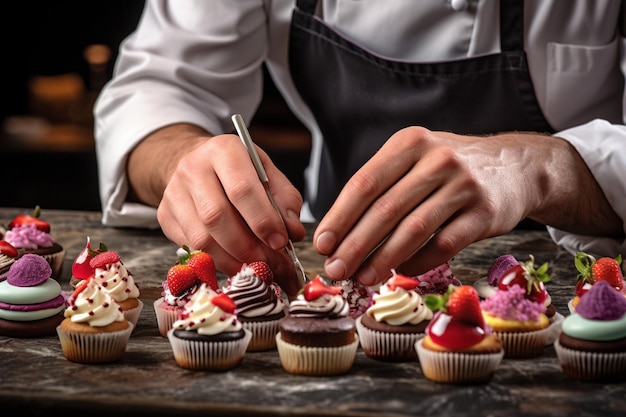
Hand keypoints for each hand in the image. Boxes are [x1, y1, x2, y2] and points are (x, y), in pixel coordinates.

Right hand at [128, 123, 305, 294]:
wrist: (198, 164)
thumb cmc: (238, 171)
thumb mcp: (267, 174)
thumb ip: (285, 201)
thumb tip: (293, 232)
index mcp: (224, 150)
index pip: (241, 189)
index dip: (263, 220)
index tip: (281, 242)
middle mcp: (193, 168)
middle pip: (217, 217)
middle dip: (249, 247)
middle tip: (273, 264)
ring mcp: (174, 193)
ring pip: (202, 238)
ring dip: (234, 261)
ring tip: (258, 269)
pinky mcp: (165, 216)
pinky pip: (192, 249)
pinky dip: (218, 263)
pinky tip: (238, 265)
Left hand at [313, 126, 620, 286]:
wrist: (515, 167)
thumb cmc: (449, 169)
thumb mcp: (415, 159)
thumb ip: (381, 187)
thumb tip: (338, 234)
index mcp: (410, 143)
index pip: (365, 183)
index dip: (339, 217)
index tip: (322, 244)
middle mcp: (437, 159)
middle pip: (386, 209)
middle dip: (355, 245)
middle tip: (335, 270)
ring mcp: (464, 185)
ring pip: (413, 230)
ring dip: (383, 259)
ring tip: (362, 278)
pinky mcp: (485, 212)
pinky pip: (444, 245)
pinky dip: (418, 262)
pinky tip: (401, 271)